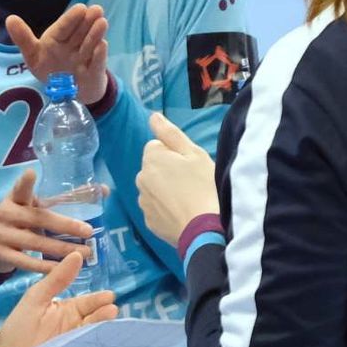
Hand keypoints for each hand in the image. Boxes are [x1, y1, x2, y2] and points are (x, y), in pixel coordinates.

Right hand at [0, 170, 101, 275]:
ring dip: (61, 249)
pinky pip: (26, 262)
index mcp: (15, 198)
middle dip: (64, 226)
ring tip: (84, 253)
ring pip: (35, 243)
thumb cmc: (21, 220)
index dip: (25, 182)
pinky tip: (63, 269)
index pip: (20, 188)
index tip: (31, 173)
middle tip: (88, 231)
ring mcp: (0, 235)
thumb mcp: (34, 207)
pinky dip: (46, 267)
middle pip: (37, 219)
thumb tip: (104, 189)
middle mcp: (5, 213)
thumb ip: (64, 199)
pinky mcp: (1, 254)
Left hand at [0, 251, 118, 346]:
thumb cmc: (20, 326)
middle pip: (95, 320)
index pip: (89, 303)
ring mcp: (76, 345)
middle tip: (112, 311)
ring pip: (94, 337)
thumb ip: (56, 279)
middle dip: (104, 316)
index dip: (99, 300)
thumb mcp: (36, 298)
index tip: (109, 296)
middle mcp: (76, 327)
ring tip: (108, 327)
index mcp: (68, 310)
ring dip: (102, 331)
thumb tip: (77, 254)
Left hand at [6, 2, 108, 105]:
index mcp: (57, 39)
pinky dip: (99, 55)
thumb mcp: (33, 56)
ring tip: (102, 22)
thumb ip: (23, 39)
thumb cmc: (51, 69)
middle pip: (80, 33)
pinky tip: (102, 45)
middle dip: (88, 22)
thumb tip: (10, 18)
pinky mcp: (93, 72)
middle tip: (97, 9)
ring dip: (95, 34)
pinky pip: (96, 63)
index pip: (64, 27)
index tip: (80, 8)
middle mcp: (72, 46)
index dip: (71, 18)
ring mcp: (84, 58)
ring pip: (89, 45)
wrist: (69, 93)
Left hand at [136, 112, 218, 243]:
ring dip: (166, 190)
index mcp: (151, 158)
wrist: (205, 229)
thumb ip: (170, 134)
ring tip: (188, 200)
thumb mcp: (194, 153)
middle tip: (192, 183)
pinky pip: (156, 208)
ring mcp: (143, 201)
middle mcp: (141, 178)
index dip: (175, 154)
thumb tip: (152, 117)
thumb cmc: (204, 186)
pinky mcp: (148, 222)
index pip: (157, 147)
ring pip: (154, 188)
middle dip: (168, 172)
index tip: (190, 166)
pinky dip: (166, 209)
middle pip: (154, 168)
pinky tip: (183, 214)